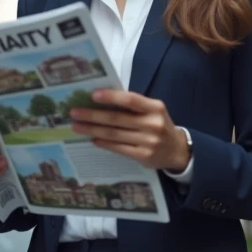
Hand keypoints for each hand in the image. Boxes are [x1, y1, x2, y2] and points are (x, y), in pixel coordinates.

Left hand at [70, 89, 190, 172]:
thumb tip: (101, 100)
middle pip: (117, 119)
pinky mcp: (144, 156)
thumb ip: (133, 106)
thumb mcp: (153, 111)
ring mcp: (149, 142)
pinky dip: (104, 143)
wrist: (177, 150)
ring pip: (115, 134)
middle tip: (74, 112)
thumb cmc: (159, 125)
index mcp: (155, 108)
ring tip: (76, 126)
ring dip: (93, 130)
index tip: (92, 95)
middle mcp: (153, 124)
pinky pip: (118, 148)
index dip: (111, 97)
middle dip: (93, 115)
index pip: (130, 100)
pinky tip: (93, 139)